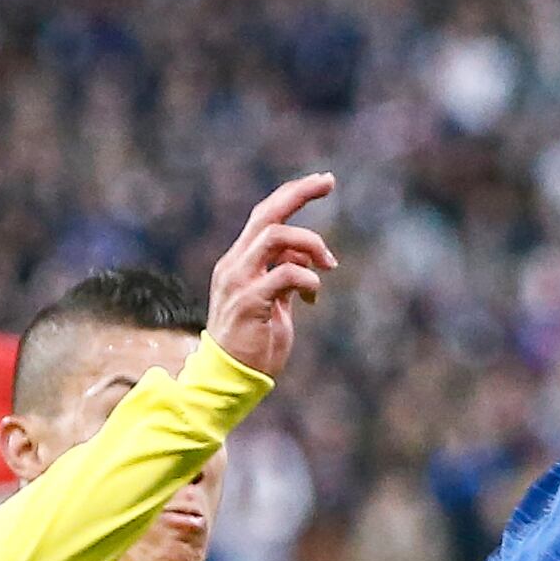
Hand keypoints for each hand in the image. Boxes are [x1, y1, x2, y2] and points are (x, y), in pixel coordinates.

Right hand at [206, 173, 337, 378]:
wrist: (230, 380)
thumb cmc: (254, 346)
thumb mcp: (274, 305)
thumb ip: (284, 279)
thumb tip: (307, 261)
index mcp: (239, 262)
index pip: (264, 217)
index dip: (293, 195)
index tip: (323, 181)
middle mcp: (234, 265)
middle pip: (266, 214)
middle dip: (299, 193)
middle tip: (329, 181)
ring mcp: (238, 281)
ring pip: (274, 236)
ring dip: (310, 244)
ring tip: (329, 264)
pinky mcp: (249, 302)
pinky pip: (284, 274)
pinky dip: (307, 279)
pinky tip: (312, 297)